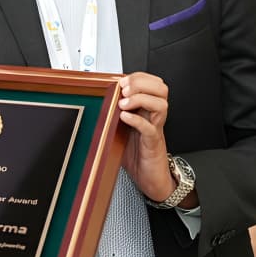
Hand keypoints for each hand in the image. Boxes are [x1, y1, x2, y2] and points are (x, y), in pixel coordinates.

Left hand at [116, 72, 174, 202]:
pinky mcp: (153, 144)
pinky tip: (125, 118)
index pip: (152, 83)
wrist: (151, 179)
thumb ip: (113, 117)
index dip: (138, 77)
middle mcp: (153, 117)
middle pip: (161, 89)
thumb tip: (94, 104)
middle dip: (141, 83)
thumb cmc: (137, 155)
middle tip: (125, 90)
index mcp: (147, 110)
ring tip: (124, 104)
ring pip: (161, 104)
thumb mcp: (121, 131)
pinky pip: (150, 128)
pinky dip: (137, 120)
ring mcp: (155, 129)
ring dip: (140, 99)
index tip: (122, 81)